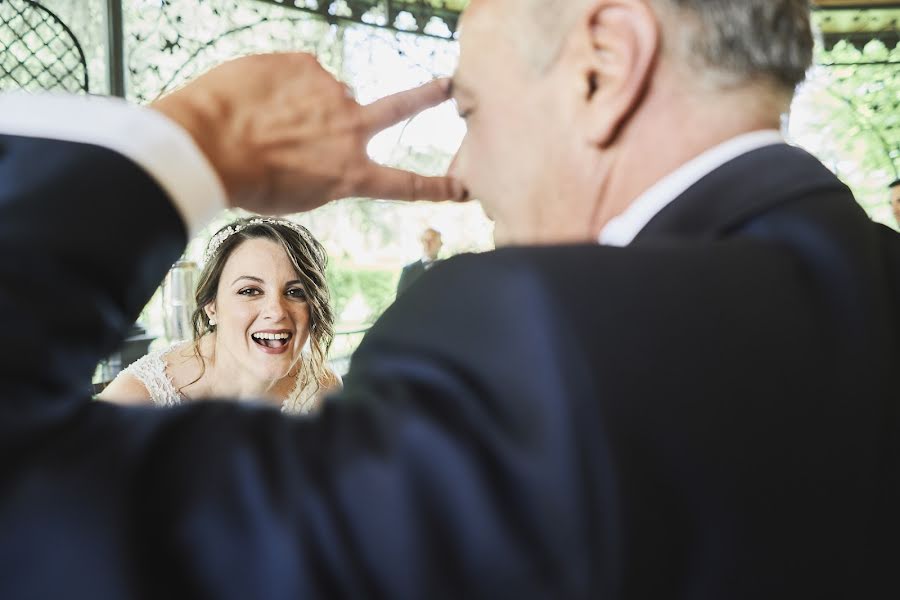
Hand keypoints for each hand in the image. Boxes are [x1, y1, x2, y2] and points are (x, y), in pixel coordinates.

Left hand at [152, 53, 464, 213]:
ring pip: (329, 93)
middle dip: (430, 96)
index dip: (436, 188)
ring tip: (269, 116)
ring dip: (308, 102)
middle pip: (400, 108)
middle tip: (448, 84)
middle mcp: (350, 130)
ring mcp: (331, 92)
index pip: (404, 184)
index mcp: (349, 173)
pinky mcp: (306, 63)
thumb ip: (326, 168)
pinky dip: (282, 84)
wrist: (207, 145)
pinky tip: (258, 98)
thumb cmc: (246, 182)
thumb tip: (331, 129)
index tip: (463, 190)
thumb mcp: (297, 195)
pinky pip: (300, 73)